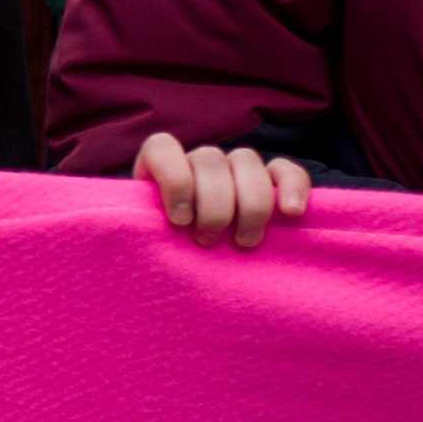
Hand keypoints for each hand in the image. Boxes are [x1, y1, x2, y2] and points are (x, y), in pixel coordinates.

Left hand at [139, 132, 306, 248]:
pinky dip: (292, 186)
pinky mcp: (270, 181)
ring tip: (243, 241)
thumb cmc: (169, 257)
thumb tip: (131, 239)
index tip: (180, 219)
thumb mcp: (149, 245)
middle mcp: (200, 163)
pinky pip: (285, 170)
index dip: (174, 179)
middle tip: (207, 240)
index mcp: (161, 170)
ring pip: (247, 160)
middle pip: (210, 159)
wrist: (197, 274)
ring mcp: (236, 168)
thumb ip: (143, 232)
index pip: (161, 147)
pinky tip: (291, 212)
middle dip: (212, 206)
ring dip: (249, 204)